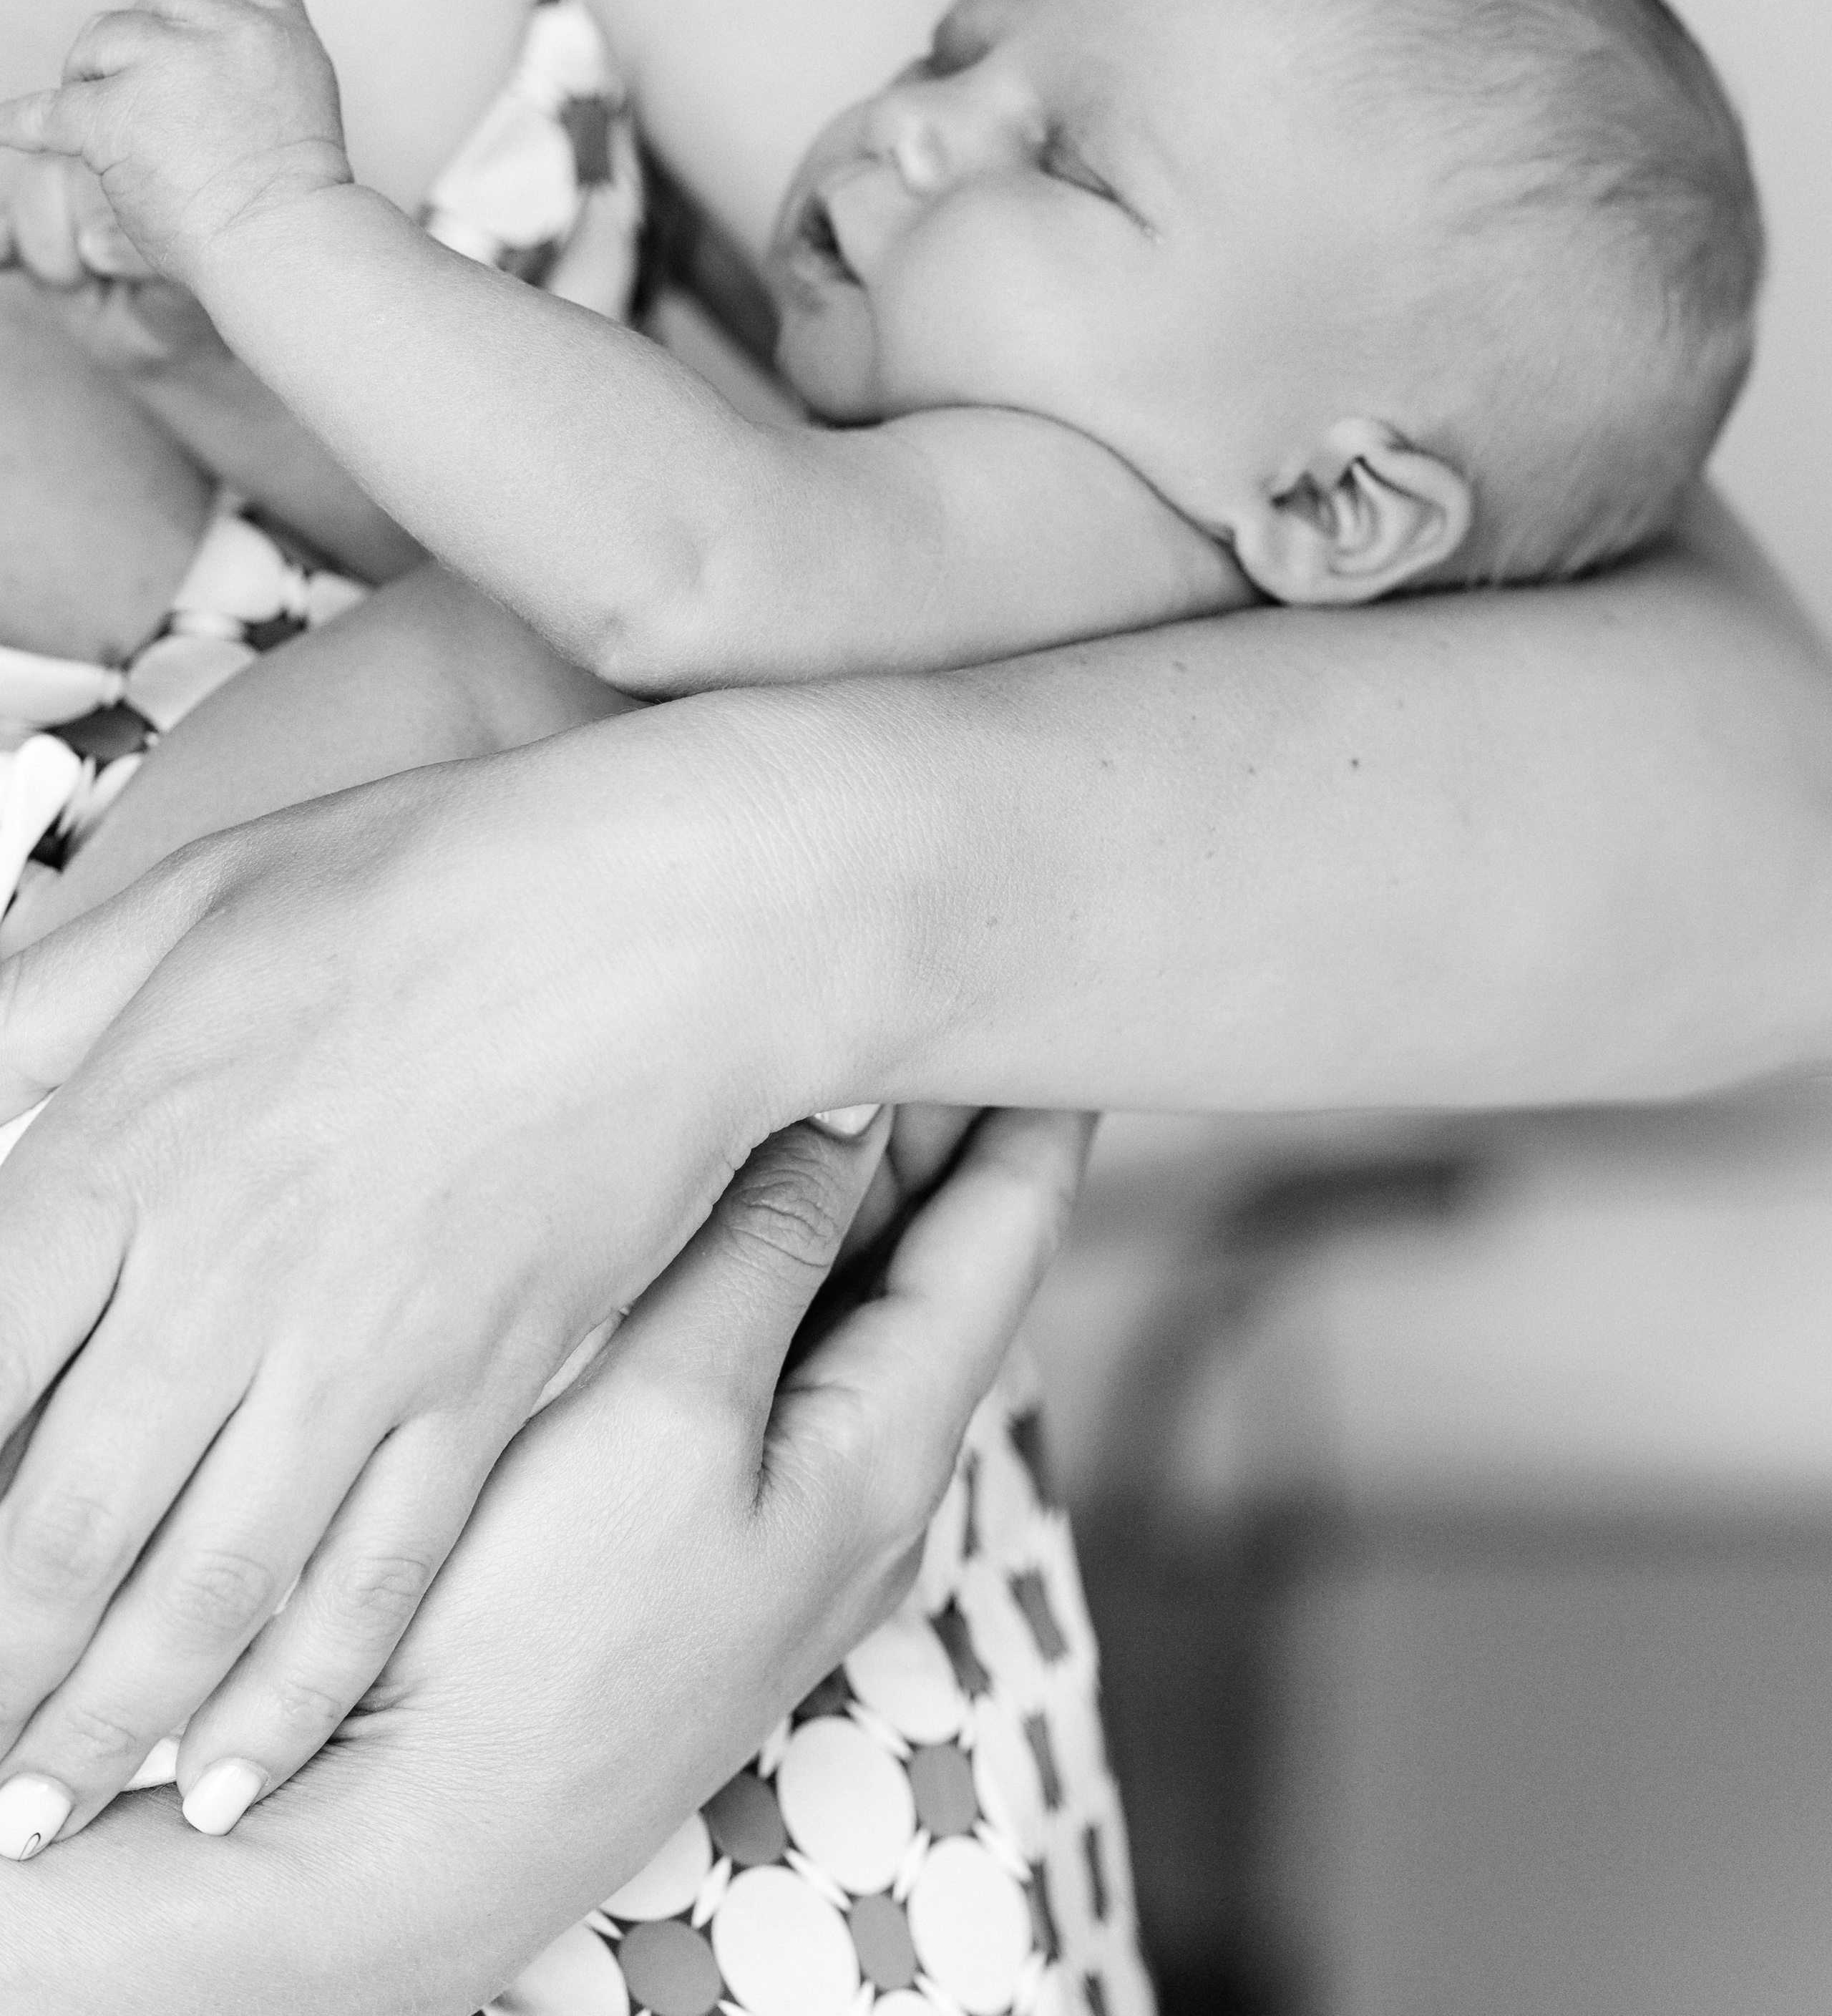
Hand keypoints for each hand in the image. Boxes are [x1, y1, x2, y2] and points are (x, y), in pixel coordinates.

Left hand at [0, 0, 350, 287]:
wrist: (285, 249)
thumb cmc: (295, 203)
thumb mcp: (301, 103)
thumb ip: (254, 65)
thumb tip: (188, 51)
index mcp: (281, 33)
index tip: (174, 8)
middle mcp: (228, 32)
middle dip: (143, 40)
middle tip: (138, 94)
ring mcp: (170, 64)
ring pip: (103, 36)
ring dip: (94, 74)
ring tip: (106, 127)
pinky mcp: (115, 114)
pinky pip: (48, 109)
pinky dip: (23, 123)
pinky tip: (11, 129)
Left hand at [0, 698, 874, 1850]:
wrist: (677, 917)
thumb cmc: (434, 879)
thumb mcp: (197, 897)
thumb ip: (37, 1008)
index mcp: (128, 1146)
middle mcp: (224, 1276)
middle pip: (52, 1528)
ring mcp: (361, 1348)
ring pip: (199, 1588)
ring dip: (101, 1721)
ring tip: (38, 1802)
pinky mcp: (484, 1386)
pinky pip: (372, 1578)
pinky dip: (291, 1693)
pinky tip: (233, 1773)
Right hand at [0, 1106, 1090, 2013]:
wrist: (393, 1849)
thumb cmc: (531, 1638)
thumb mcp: (669, 1410)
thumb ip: (764, 1248)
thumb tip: (853, 1104)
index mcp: (891, 1452)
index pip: (1008, 1235)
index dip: (1039, 1109)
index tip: (1068, 1002)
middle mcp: (864, 1492)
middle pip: (938, 1262)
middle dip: (942, 1127)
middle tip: (928, 985)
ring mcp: (779, 1526)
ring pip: (850, 1306)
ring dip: (852, 1185)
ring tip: (840, 1054)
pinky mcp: (691, 1541)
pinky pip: (770, 1358)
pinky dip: (772, 1257)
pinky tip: (725, 1207)